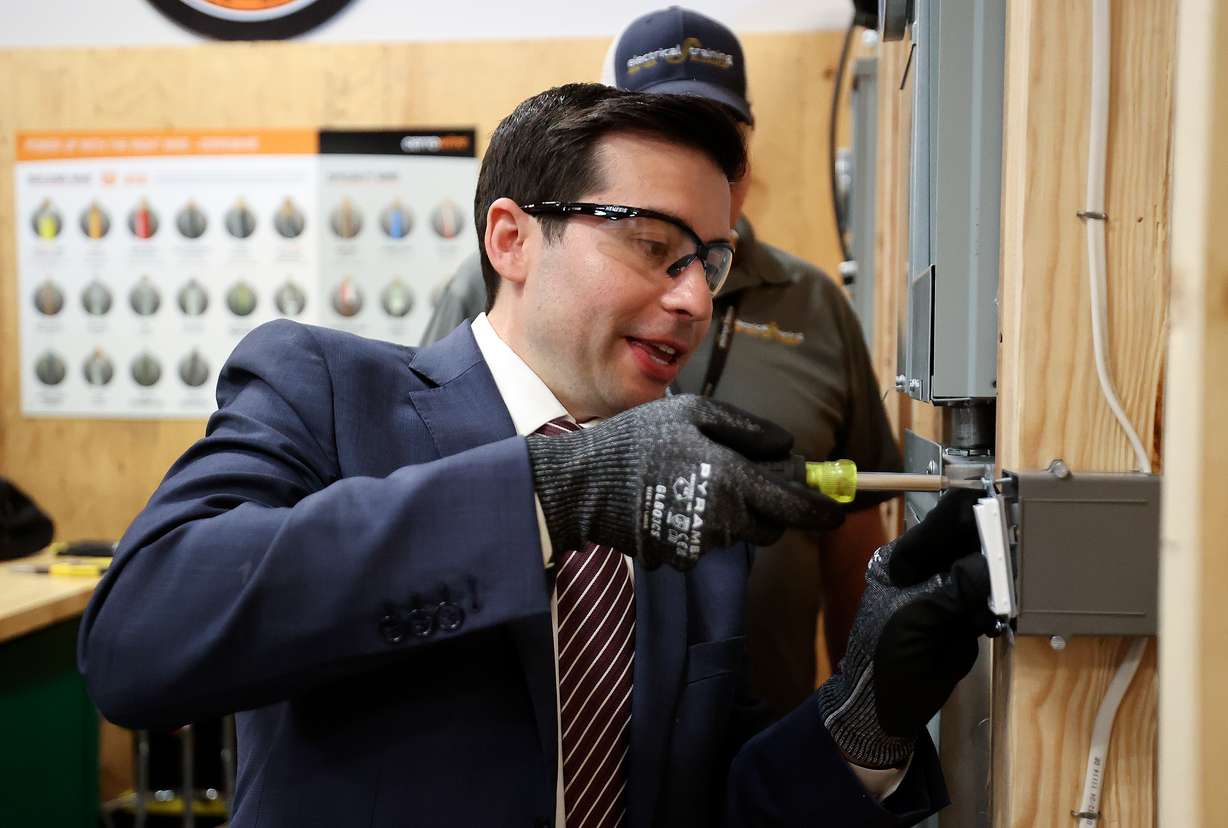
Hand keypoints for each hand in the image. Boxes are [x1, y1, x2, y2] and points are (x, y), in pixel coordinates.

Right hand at [525, 395, 843, 569]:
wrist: (583, 484)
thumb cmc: (638, 439)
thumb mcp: (692, 412)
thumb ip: (746, 429)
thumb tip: (788, 448)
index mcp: (731, 479)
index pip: (795, 506)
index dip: (822, 510)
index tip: (839, 510)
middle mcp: (722, 518)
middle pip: (771, 524)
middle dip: (769, 504)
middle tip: (743, 474)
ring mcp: (700, 543)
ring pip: (738, 532)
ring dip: (732, 511)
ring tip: (694, 479)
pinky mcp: (680, 557)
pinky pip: (708, 542)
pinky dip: (703, 524)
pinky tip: (675, 499)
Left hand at [815, 490, 999, 768]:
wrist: (883, 709)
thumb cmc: (884, 657)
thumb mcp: (916, 617)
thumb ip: (953, 587)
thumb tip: (992, 561)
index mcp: (906, 557)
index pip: (944, 519)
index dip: (975, 511)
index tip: (1010, 508)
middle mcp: (930, 568)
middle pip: (972, 542)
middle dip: (998, 545)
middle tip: (1022, 551)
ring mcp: (949, 593)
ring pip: (988, 572)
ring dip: (1004, 580)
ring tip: (1011, 591)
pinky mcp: (966, 618)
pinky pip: (992, 603)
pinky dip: (1000, 609)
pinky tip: (996, 621)